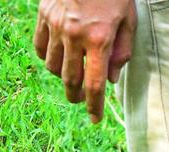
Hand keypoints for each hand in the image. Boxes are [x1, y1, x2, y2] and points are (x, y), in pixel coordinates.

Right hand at [33, 0, 135, 123]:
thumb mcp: (128, 20)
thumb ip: (121, 51)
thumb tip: (110, 80)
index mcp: (99, 39)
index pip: (94, 85)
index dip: (94, 107)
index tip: (95, 119)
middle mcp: (74, 35)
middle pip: (70, 81)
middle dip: (76, 96)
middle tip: (82, 100)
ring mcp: (56, 25)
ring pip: (52, 66)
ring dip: (62, 77)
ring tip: (71, 76)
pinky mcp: (44, 15)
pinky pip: (39, 46)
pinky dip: (47, 57)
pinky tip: (57, 58)